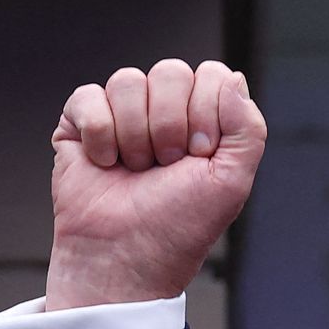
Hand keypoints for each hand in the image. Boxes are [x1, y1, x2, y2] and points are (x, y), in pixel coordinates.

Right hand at [45, 59, 266, 310]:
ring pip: (128, 81)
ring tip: (136, 170)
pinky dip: (99, 135)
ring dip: (135, 135)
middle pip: (170, 71)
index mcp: (204, 118)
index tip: (200, 156)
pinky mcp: (81, 122)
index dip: (206, 113)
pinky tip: (105, 164)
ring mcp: (122, 113)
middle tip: (167, 166)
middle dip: (171, 126)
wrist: (126, 257)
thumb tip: (232, 77)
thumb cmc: (179, 226)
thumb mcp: (233, 181)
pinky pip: (88, 97)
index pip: (211, 74)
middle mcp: (164, 110)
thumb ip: (248, 128)